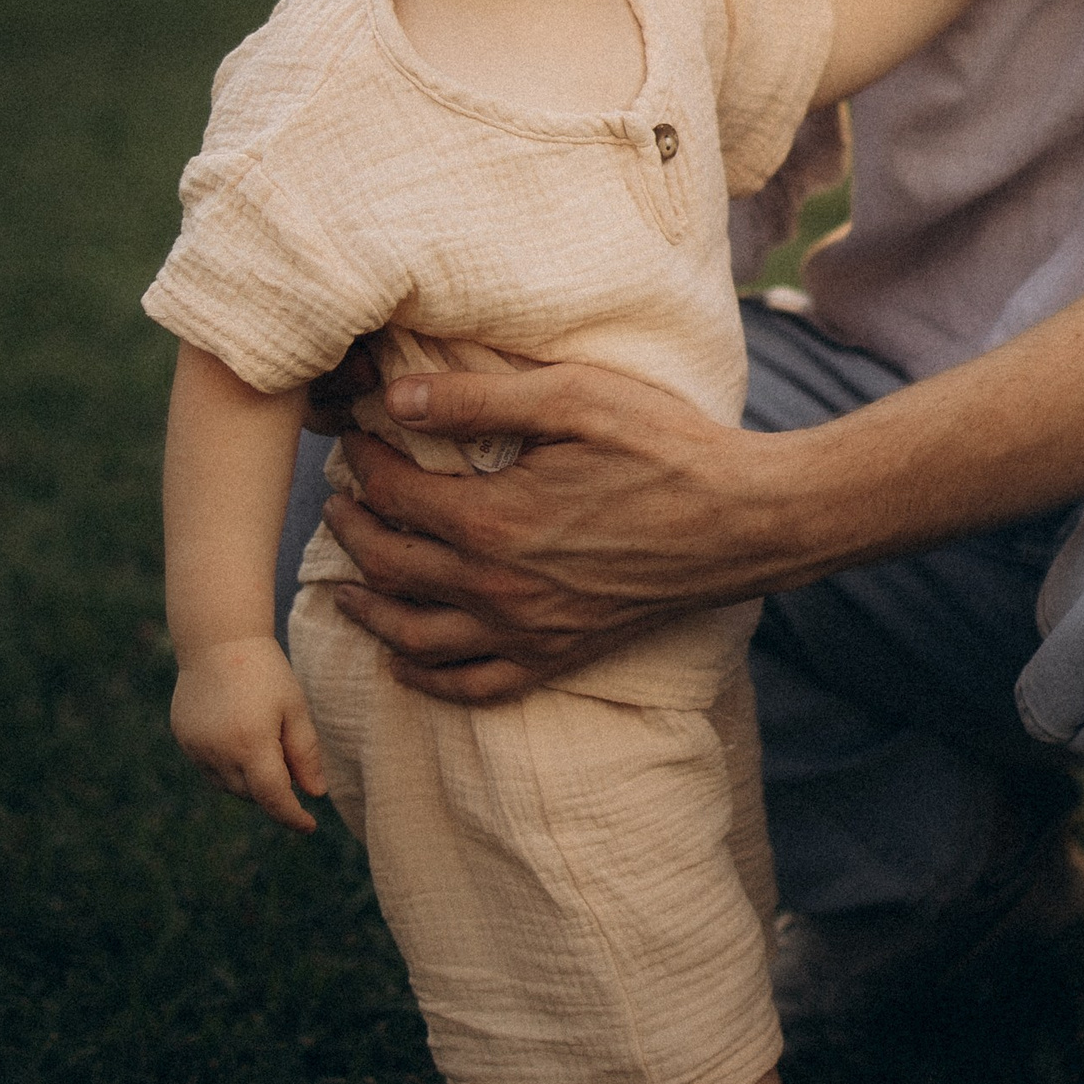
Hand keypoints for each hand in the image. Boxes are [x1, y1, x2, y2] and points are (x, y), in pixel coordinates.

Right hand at [171, 635, 328, 833]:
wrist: (218, 640)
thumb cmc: (266, 672)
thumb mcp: (294, 708)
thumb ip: (305, 754)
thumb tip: (314, 794)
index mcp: (252, 744)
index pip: (274, 798)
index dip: (293, 817)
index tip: (309, 826)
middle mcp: (220, 752)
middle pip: (251, 794)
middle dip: (272, 789)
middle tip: (286, 756)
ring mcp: (196, 747)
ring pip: (227, 786)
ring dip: (248, 780)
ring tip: (260, 739)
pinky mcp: (184, 739)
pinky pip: (208, 768)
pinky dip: (226, 765)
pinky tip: (236, 734)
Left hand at [318, 358, 784, 705]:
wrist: (745, 521)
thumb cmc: (666, 448)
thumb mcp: (572, 398)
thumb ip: (477, 397)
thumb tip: (393, 397)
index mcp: (493, 521)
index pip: (396, 495)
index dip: (364, 463)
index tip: (353, 438)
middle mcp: (498, 589)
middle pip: (391, 566)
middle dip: (353, 529)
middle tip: (338, 499)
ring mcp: (528, 631)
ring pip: (416, 638)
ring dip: (368, 609)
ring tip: (343, 581)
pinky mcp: (559, 656)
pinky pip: (473, 686)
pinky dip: (426, 680)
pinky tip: (404, 663)